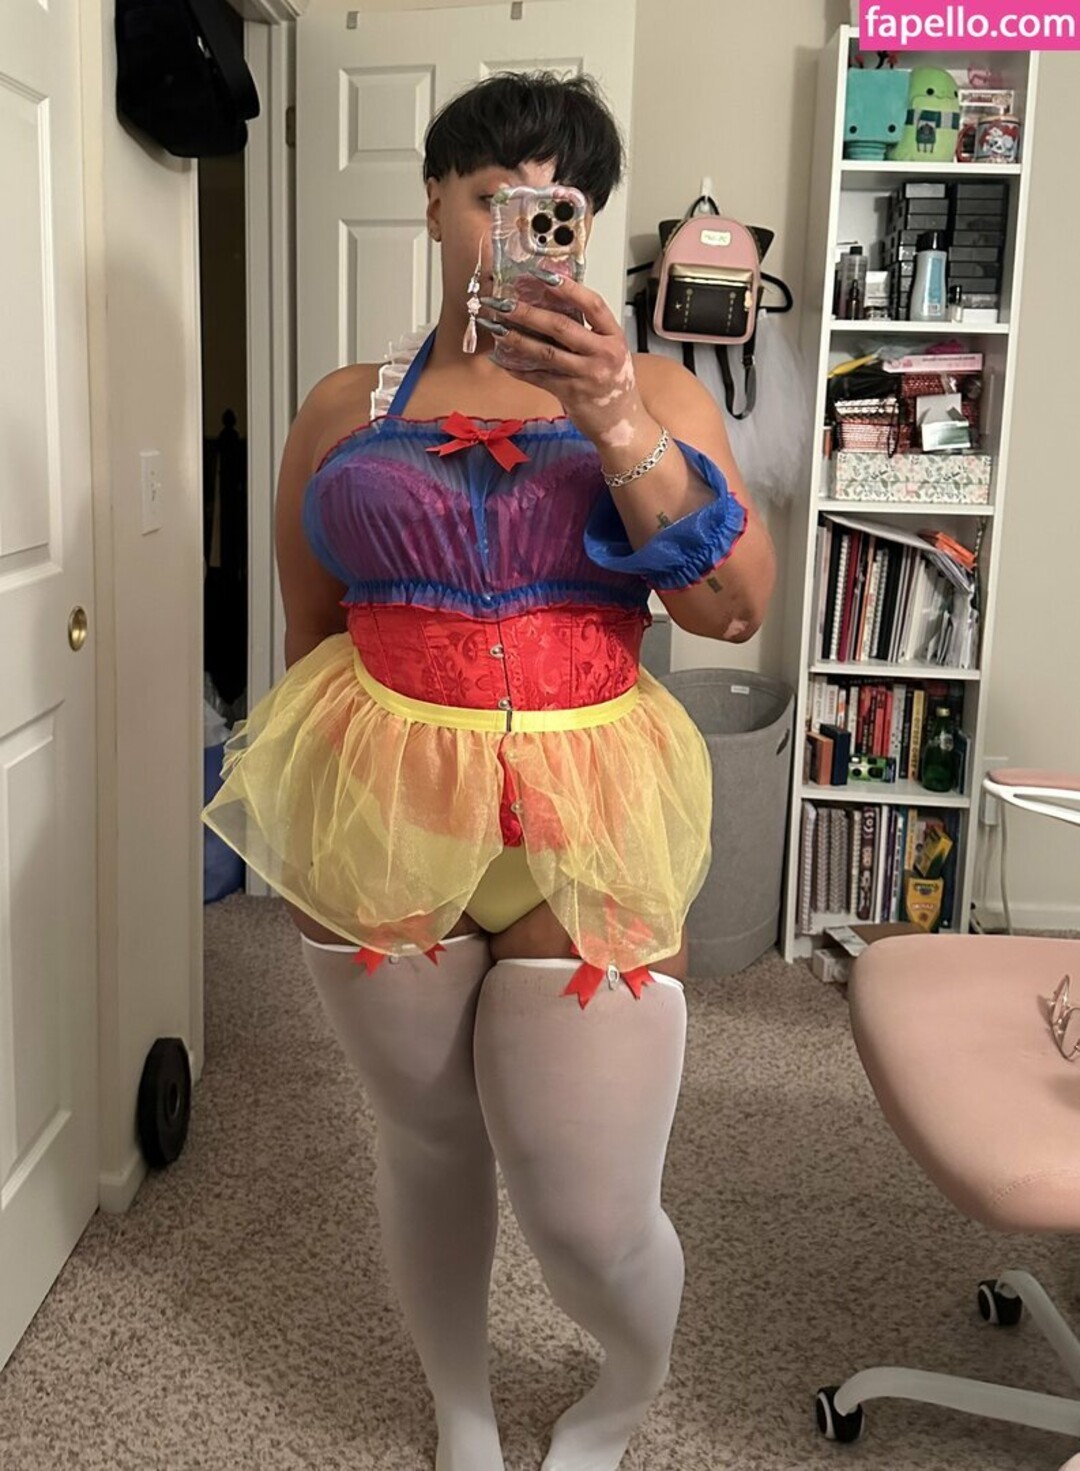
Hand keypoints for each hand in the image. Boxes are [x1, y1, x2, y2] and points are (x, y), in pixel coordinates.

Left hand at [477, 274, 650, 451]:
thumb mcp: (610, 352)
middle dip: (529, 313)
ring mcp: (587, 375)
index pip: (592, 305)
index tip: (543, 276)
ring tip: (497, 329)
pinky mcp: (572, 394)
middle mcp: (603, 353)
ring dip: (518, 339)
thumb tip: (552, 306)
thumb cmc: (613, 384)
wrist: (623, 424)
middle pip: (562, 326)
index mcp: (613, 336)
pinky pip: (540, 378)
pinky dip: (519, 370)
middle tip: (504, 303)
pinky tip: (503, 361)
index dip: (568, 288)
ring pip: (546, 352)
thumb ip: (588, 332)